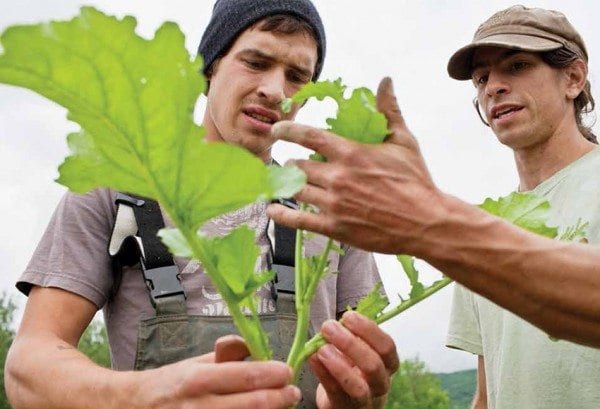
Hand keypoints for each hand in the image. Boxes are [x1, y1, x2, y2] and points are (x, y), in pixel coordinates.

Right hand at [135, 335, 300, 408]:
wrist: (134, 407)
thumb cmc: (173, 383)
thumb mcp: (197, 362)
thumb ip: (228, 356)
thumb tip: (259, 348)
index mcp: (199, 379)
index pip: (247, 376)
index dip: (275, 375)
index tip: (288, 372)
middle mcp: (199, 406)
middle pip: (254, 405)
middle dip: (281, 398)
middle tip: (294, 393)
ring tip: (279, 405)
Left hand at [268, 77, 445, 254]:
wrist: (425, 223)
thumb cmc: (416, 181)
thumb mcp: (404, 141)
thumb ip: (389, 110)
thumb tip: (385, 81)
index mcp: (351, 154)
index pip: (309, 136)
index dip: (288, 130)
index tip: (277, 129)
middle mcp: (338, 178)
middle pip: (299, 166)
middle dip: (294, 163)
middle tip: (294, 163)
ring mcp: (334, 204)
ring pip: (297, 190)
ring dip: (290, 184)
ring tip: (288, 181)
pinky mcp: (335, 227)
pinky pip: (299, 220)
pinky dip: (282, 214)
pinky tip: (273, 209)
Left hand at [310, 311, 398, 408]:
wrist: (345, 400)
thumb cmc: (353, 368)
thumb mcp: (359, 351)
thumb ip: (353, 336)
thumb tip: (336, 321)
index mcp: (388, 364)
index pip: (387, 346)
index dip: (368, 330)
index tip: (348, 316)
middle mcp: (381, 383)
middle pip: (373, 365)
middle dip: (349, 343)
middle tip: (328, 327)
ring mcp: (365, 400)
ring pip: (358, 387)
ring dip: (338, 365)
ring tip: (321, 348)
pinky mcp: (344, 408)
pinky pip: (335, 392)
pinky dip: (323, 373)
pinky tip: (312, 358)